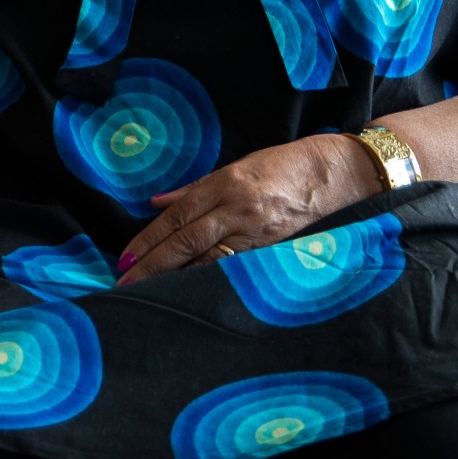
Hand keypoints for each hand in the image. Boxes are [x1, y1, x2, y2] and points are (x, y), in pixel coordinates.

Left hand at [117, 135, 381, 285]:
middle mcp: (236, 209)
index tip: (126, 258)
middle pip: (186, 240)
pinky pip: (235, 266)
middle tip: (127, 282)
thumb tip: (156, 202)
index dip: (149, 239)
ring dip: (178, 277)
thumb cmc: (280, 166)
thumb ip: (194, 190)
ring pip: (208, 258)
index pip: (177, 216)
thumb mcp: (233, 168)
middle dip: (154, 264)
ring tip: (152, 292)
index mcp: (224, 185)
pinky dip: (210, 279)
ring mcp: (256, 232)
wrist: (332, 175)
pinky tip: (192, 291)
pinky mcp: (273, 248)